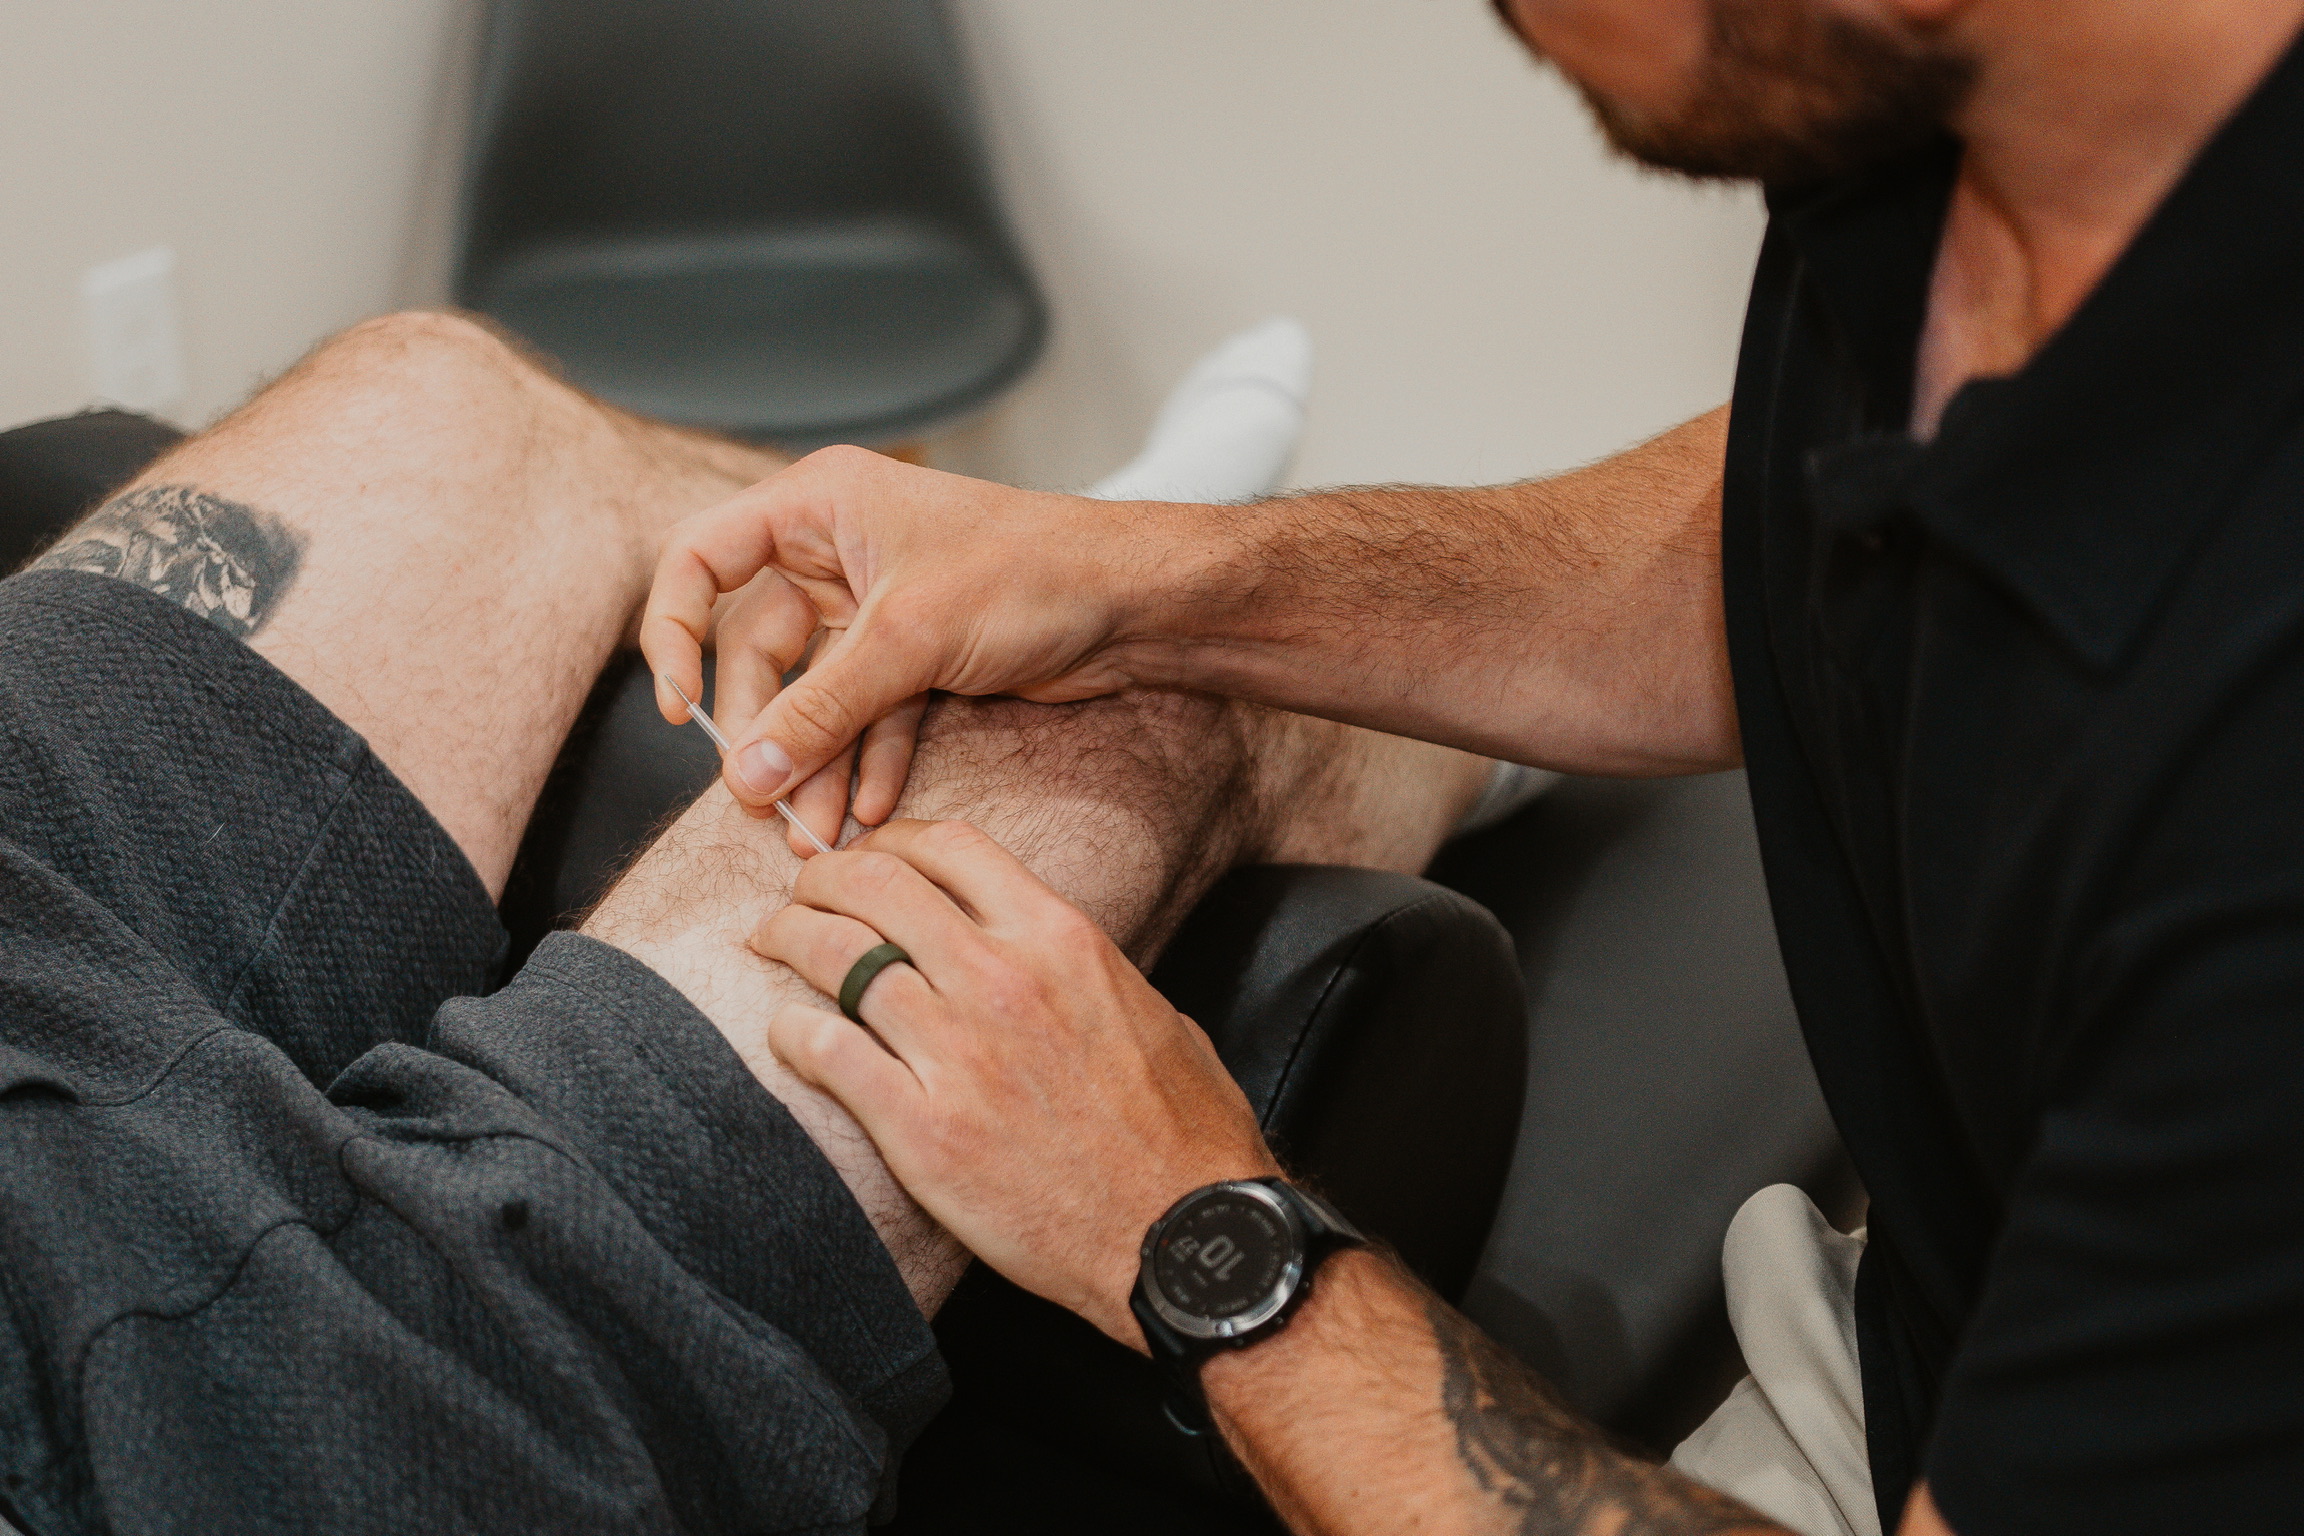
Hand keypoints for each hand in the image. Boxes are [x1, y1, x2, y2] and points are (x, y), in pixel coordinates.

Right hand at [642, 448, 1210, 848]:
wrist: (1135, 602)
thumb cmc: (1032, 572)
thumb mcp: (908, 639)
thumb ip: (820, 710)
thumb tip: (746, 774)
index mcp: (817, 505)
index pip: (699, 559)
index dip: (672, 631)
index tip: (675, 709)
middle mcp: (837, 548)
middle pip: (757, 649)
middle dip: (766, 732)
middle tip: (764, 803)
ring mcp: (877, 605)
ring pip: (816, 694)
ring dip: (816, 764)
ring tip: (816, 834)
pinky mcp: (917, 653)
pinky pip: (867, 713)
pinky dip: (866, 760)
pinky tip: (869, 811)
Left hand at [752, 818, 1278, 1344]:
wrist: (1179, 1234)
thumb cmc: (1178, 1130)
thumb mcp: (1145, 1007)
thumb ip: (1078, 963)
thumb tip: (1035, 947)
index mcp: (1060, 938)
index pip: (949, 846)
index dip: (891, 840)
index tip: (871, 856)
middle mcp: (1003, 977)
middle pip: (876, 885)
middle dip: (822, 878)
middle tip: (800, 894)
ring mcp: (957, 1052)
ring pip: (836, 956)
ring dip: (789, 939)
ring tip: (772, 944)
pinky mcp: (923, 1129)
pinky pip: (825, 1052)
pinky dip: (792, 1032)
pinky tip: (789, 1034)